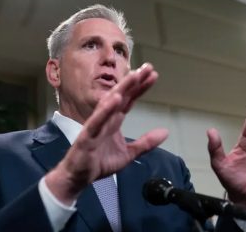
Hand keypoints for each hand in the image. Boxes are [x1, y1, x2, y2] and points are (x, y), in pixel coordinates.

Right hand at [46, 63, 167, 203]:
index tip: (153, 75)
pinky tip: (114, 99)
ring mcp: (96, 125)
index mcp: (115, 120)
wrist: (79, 177)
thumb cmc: (100, 162)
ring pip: (109, 103)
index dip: (140, 87)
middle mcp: (106, 118)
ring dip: (121, 89)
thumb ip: (146, 142)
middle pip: (121, 96)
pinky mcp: (87, 136)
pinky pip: (97, 121)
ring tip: (134, 76)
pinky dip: (105, 110)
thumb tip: (166, 132)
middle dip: (134, 81)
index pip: (130, 100)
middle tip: (147, 67)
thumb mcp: (129, 153)